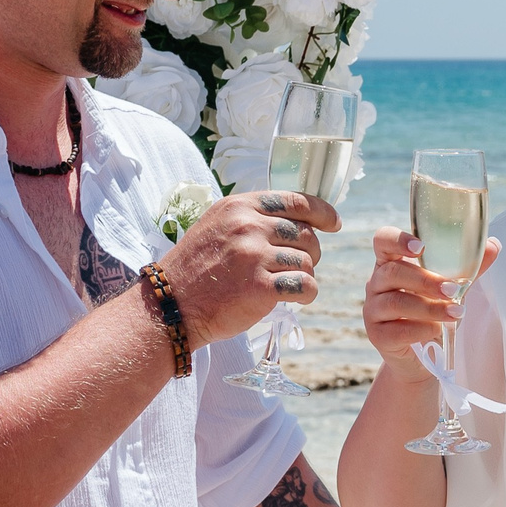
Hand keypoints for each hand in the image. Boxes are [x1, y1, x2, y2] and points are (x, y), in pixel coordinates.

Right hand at [161, 190, 338, 350]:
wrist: (171, 306)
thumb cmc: (195, 269)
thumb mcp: (217, 226)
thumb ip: (251, 217)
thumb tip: (294, 218)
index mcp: (239, 207)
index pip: (295, 200)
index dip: (322, 211)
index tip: (334, 223)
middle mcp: (248, 227)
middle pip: (306, 234)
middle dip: (310, 252)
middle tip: (296, 266)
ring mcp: (254, 257)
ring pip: (308, 262)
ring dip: (305, 275)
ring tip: (287, 284)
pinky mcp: (260, 288)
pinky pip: (305, 286)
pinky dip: (306, 294)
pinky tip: (296, 298)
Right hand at [362, 227, 499, 376]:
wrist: (423, 358)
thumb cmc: (433, 314)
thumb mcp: (450, 289)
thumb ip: (467, 268)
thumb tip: (493, 245)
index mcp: (391, 263)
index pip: (382, 240)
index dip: (397, 239)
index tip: (420, 246)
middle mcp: (376, 283)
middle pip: (392, 272)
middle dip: (426, 280)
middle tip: (453, 290)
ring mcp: (373, 310)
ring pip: (396, 302)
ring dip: (429, 307)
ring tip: (456, 312)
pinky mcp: (377, 335)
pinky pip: (397, 330)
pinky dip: (421, 329)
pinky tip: (437, 330)